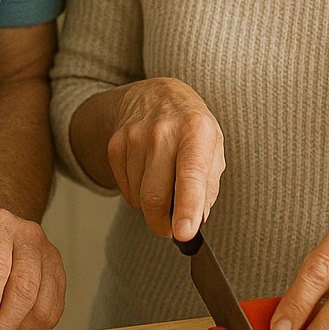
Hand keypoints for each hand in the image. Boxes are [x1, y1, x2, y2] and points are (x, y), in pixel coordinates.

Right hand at [105, 78, 224, 242]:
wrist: (156, 96)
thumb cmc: (191, 128)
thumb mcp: (213, 149)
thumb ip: (208, 188)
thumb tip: (195, 222)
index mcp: (195, 131)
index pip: (190, 175)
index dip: (187, 207)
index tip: (184, 233)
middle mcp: (163, 131)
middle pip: (155, 197)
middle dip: (163, 224)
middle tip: (172, 228)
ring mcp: (134, 136)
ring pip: (139, 198)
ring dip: (152, 205)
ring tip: (164, 182)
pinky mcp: (115, 144)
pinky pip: (126, 190)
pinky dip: (139, 193)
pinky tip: (148, 173)